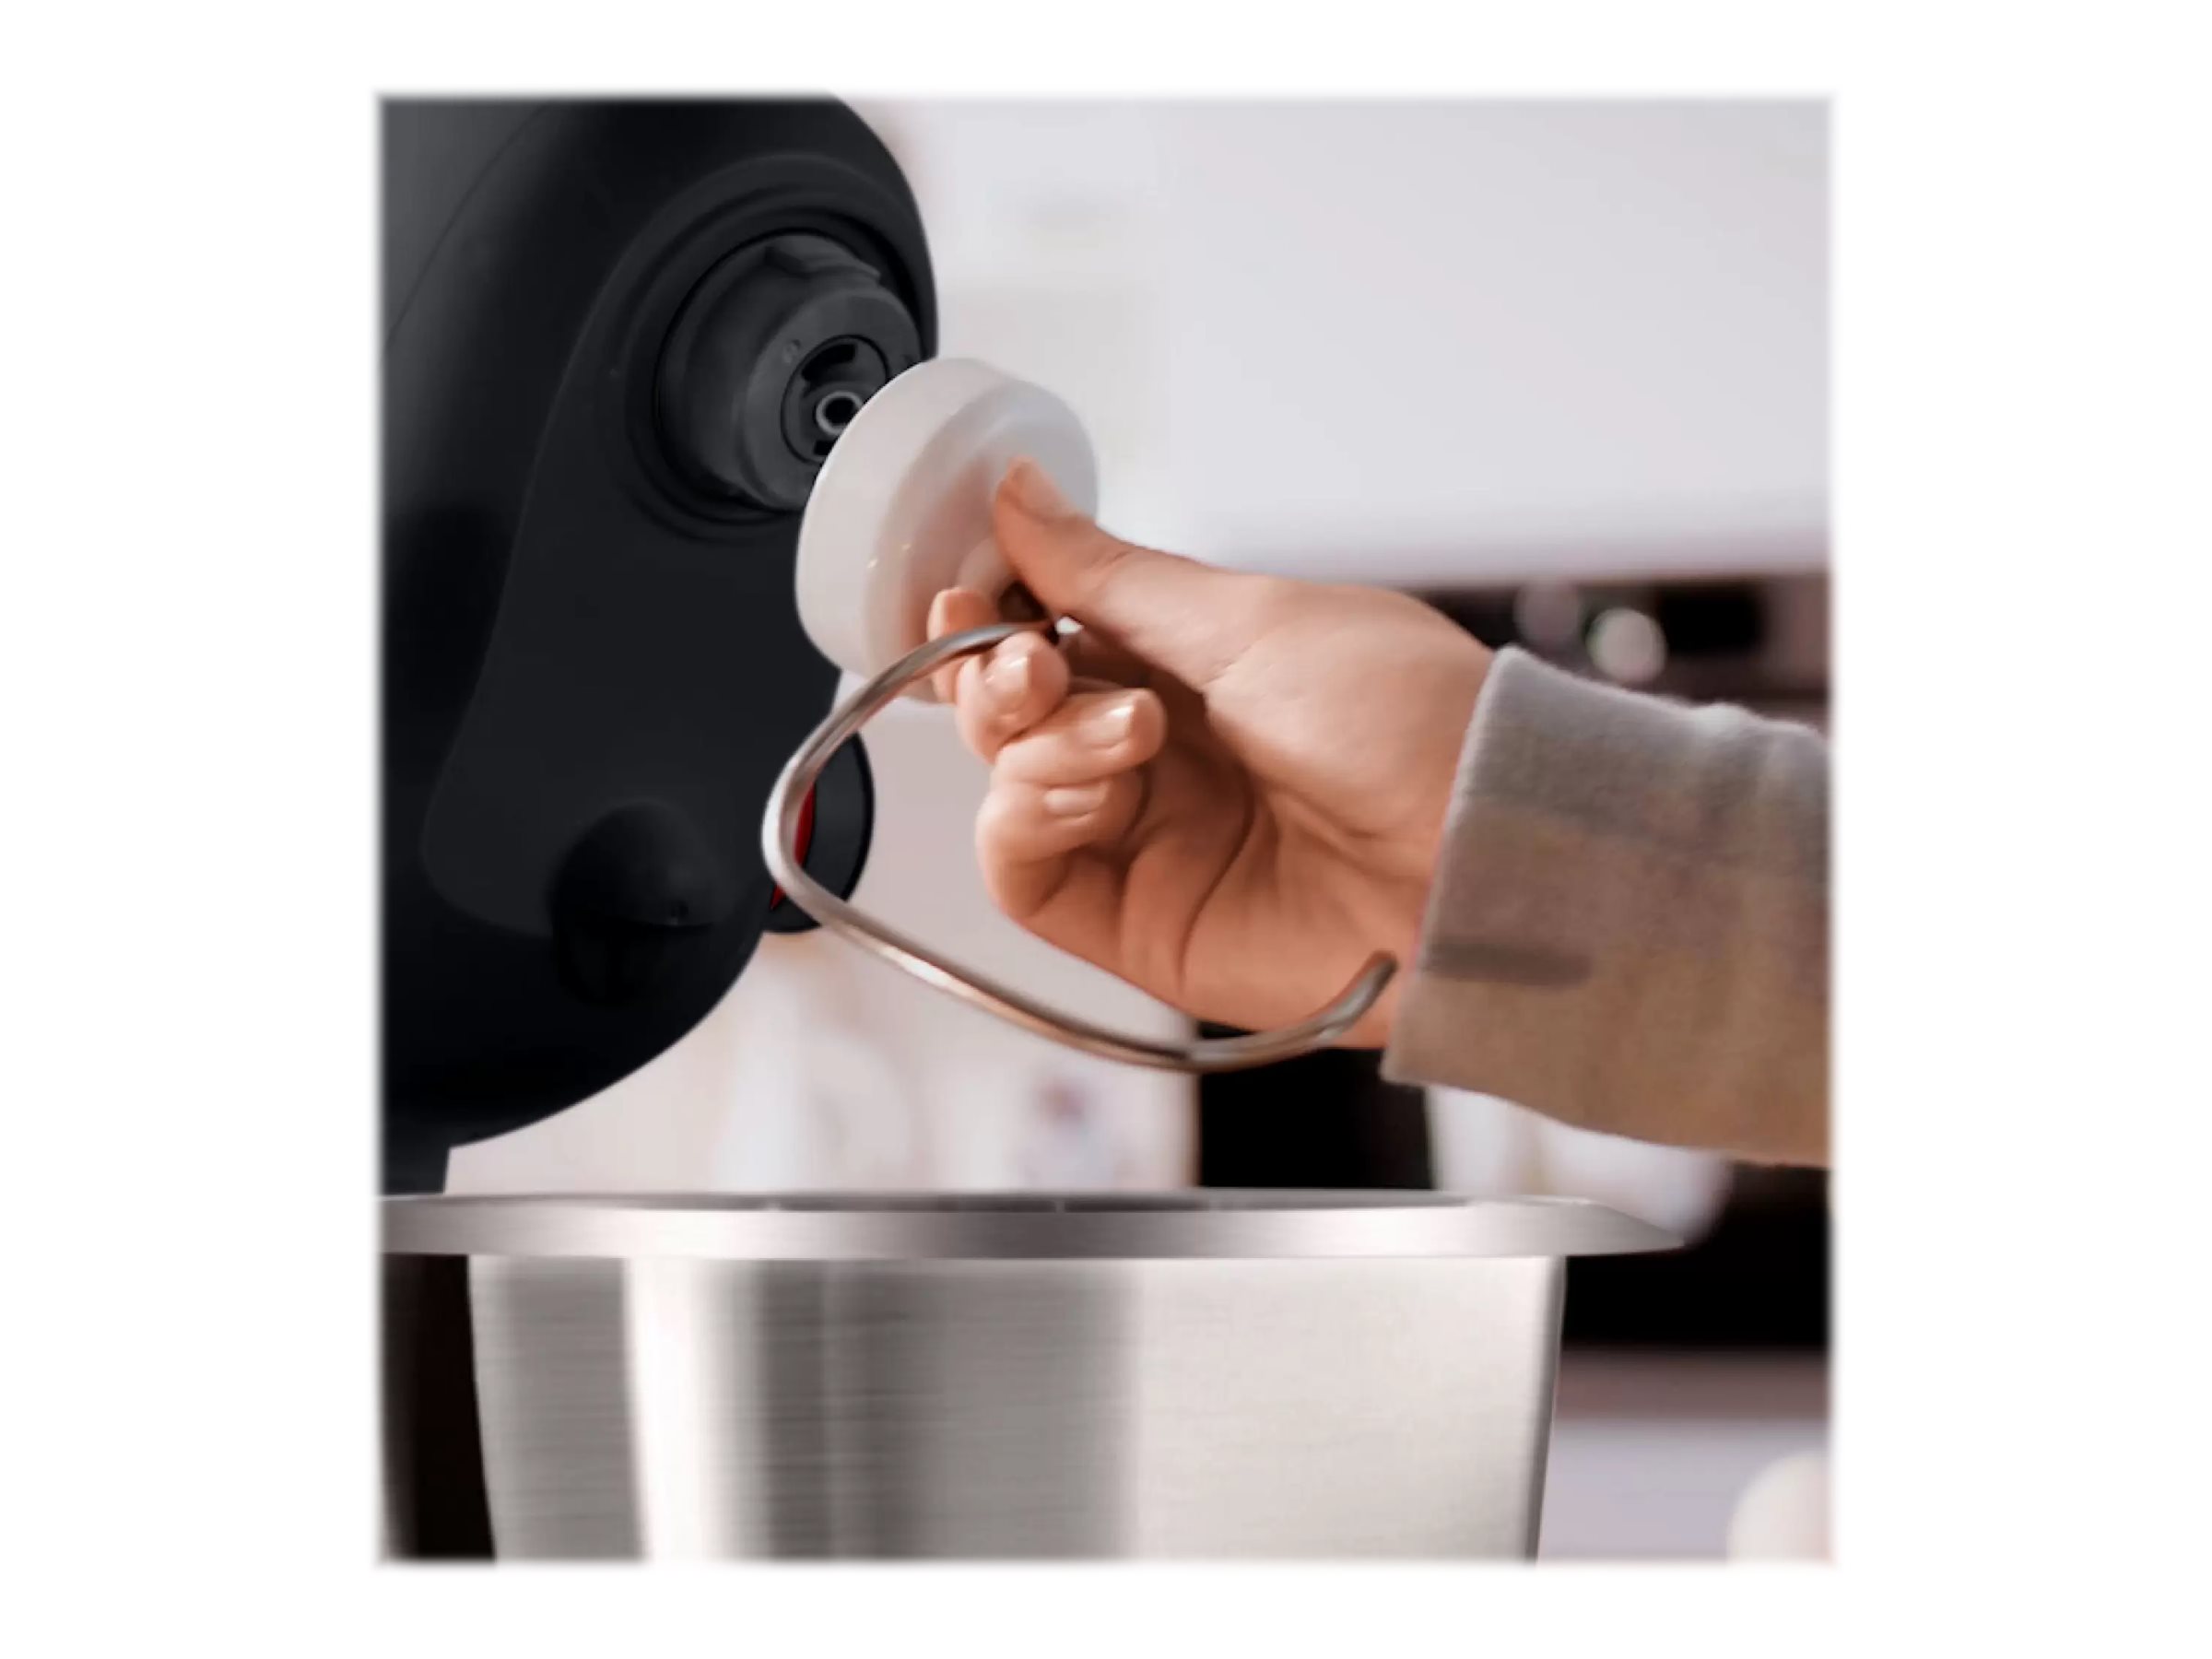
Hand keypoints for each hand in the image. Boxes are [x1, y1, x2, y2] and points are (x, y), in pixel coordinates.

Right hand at [926, 458, 1491, 1045]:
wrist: (1486, 855)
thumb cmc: (1410, 722)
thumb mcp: (1250, 618)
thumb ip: (1112, 575)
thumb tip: (1016, 496)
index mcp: (1194, 666)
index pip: (1050, 635)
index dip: (996, 614)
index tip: (970, 589)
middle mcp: (1162, 751)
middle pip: (1013, 712)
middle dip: (999, 676)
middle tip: (1034, 661)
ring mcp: (1148, 838)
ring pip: (1010, 783)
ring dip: (1038, 742)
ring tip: (1130, 735)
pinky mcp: (1138, 922)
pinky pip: (1024, 873)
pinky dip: (1024, 818)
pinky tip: (1093, 790)